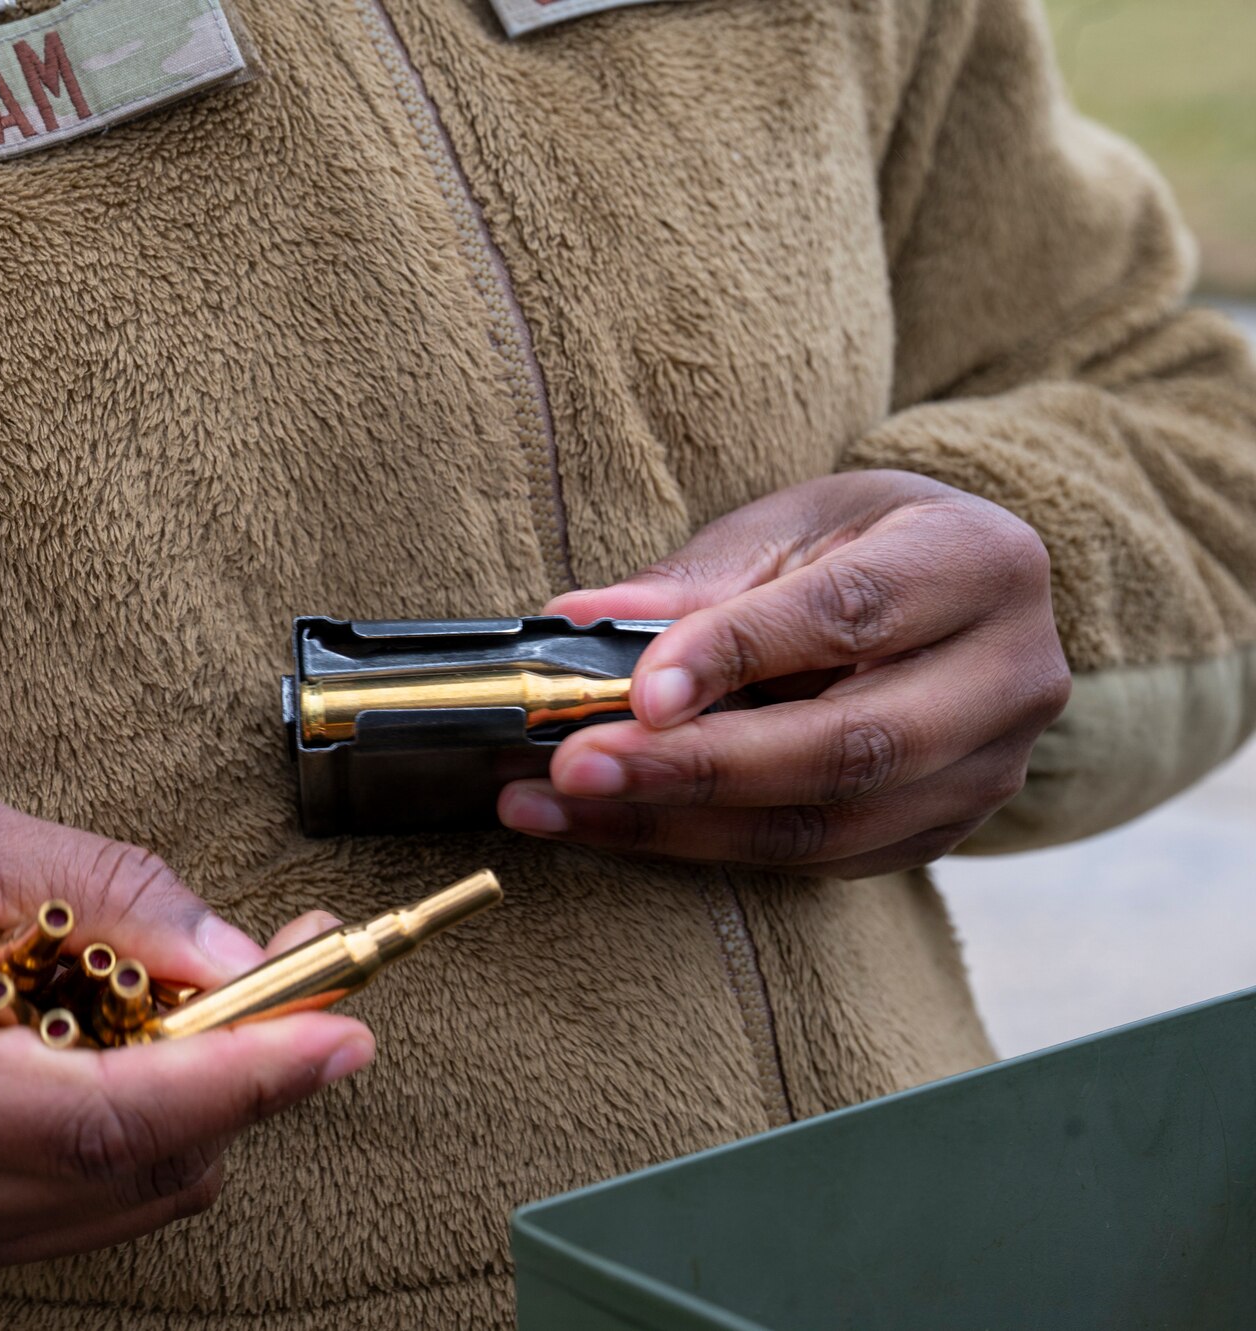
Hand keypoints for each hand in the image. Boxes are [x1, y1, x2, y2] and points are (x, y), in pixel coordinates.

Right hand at [0, 794, 372, 1282]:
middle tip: (300, 967)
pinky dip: (150, 1125)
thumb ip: (107, 892)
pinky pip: (95, 1201)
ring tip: (197, 988)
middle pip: (138, 1169)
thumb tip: (242, 961)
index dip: (240, 1079)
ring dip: (206, 1100)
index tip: (341, 1031)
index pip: (101, 1119)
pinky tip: (132, 1044)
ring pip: (134, 1196)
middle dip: (247, 1074)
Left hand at [499, 470, 1070, 877]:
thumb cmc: (856, 546)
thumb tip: (576, 620)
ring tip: (557, 808)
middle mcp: (1008, 676)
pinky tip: (610, 827)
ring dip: (676, 825)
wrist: (944, 600)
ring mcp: (989, 772)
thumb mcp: (785, 528)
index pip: (850, 615)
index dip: (739, 654)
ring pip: (826, 827)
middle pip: (849, 746)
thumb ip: (691, 581)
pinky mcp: (945, 833)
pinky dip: (701, 848)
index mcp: (978, 563)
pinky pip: (815, 863)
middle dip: (697, 767)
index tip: (638, 690)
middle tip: (574, 767)